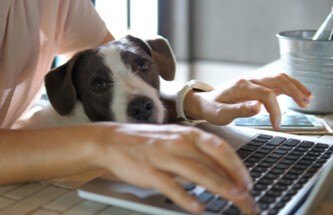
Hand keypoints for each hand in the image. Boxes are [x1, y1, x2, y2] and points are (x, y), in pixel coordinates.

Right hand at [95, 123, 256, 213]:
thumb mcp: (175, 140)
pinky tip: (197, 207)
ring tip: (235, 199)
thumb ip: (196, 154)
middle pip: (213, 163)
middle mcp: (178, 143)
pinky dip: (185, 197)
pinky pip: (170, 185)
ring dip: (219, 187)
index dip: (237, 166)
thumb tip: (221, 170)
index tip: (248, 182)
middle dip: (235, 181)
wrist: (113, 140)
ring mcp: (163, 156)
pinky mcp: (148, 170)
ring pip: (197, 172)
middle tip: (248, 199)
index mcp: (187, 134)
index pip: (220, 148)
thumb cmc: (148, 142)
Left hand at [184, 73, 311, 129]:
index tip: (277, 125)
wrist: (204, 102)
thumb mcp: (221, 114)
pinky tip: (297, 94)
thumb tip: (258, 107)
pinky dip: (288, 87)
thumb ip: (239, 110)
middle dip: (293, 91)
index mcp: (241, 87)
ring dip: (294, 86)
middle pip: (277, 80)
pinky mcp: (255, 86)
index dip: (275, 110)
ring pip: (278, 78)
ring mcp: (253, 81)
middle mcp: (249, 80)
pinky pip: (275, 82)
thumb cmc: (211, 108)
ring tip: (307, 98)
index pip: (266, 94)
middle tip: (305, 104)